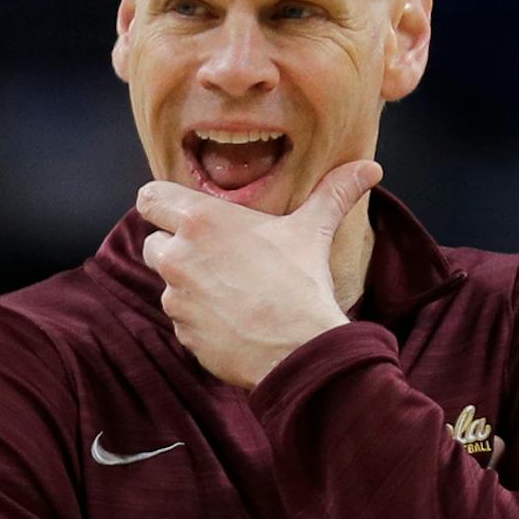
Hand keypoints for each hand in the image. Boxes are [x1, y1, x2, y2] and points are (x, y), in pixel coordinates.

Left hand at [137, 160, 382, 387]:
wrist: (298, 349)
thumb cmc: (301, 283)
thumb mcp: (313, 230)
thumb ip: (333, 194)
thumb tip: (368, 168)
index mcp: (202, 221)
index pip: (149, 198)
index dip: (161, 204)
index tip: (179, 212)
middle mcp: (178, 257)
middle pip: (152, 242)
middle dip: (174, 246)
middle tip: (213, 255)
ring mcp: (176, 299)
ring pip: (168, 284)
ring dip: (189, 285)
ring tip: (231, 290)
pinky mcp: (182, 333)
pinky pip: (182, 321)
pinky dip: (199, 319)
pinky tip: (233, 319)